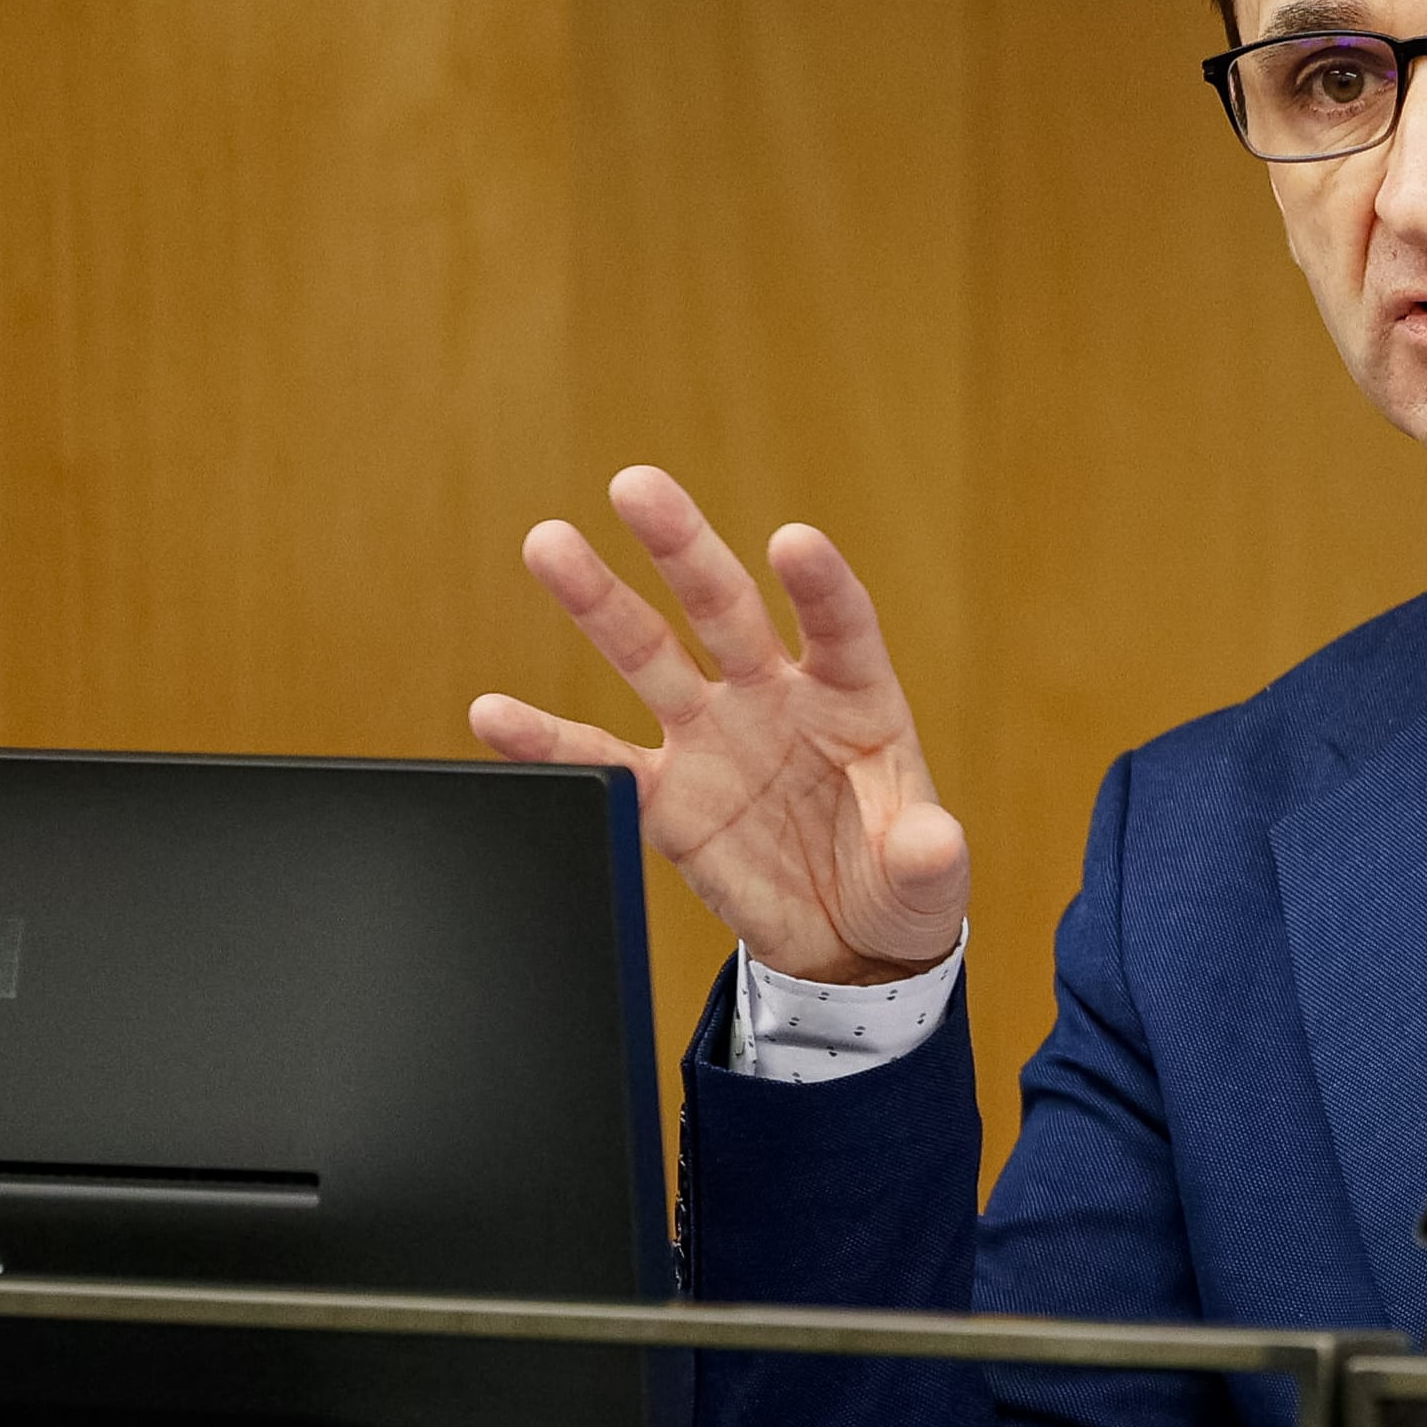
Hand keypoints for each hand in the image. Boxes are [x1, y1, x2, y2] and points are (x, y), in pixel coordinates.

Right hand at [470, 467, 966, 985]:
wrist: (845, 940)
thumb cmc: (897, 886)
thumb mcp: (927, 878)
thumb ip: (926, 855)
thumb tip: (931, 843)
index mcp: (854, 696)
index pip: (837, 624)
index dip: (818, 585)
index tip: (793, 543)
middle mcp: (776, 696)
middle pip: (724, 607)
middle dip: (682, 548)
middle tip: (637, 486)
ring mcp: (714, 737)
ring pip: (651, 654)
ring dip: (599, 601)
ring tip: (549, 543)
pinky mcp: (668, 795)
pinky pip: (600, 762)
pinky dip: (547, 741)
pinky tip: (495, 713)